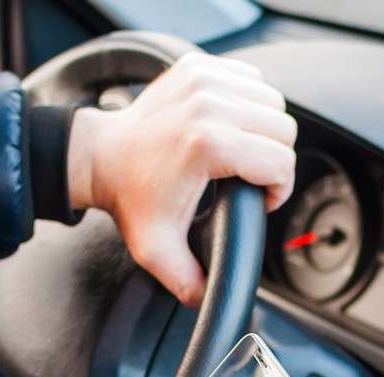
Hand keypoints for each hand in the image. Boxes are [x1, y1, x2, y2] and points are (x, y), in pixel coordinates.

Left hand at [66, 52, 296, 305]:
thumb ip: (189, 282)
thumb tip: (210, 303)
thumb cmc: (132, 199)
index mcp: (207, 144)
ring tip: (241, 152)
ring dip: (264, 130)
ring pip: (272, 102)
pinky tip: (231, 125)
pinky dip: (249, 102)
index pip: (280, 162)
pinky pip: (252, 80)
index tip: (257, 200)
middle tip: (250, 178)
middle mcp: (209, 104)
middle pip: (282, 129)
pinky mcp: (200, 65)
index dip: (277, 189)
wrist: (101, 157)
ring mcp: (204, 79)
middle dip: (274, 159)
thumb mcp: (158, 251)